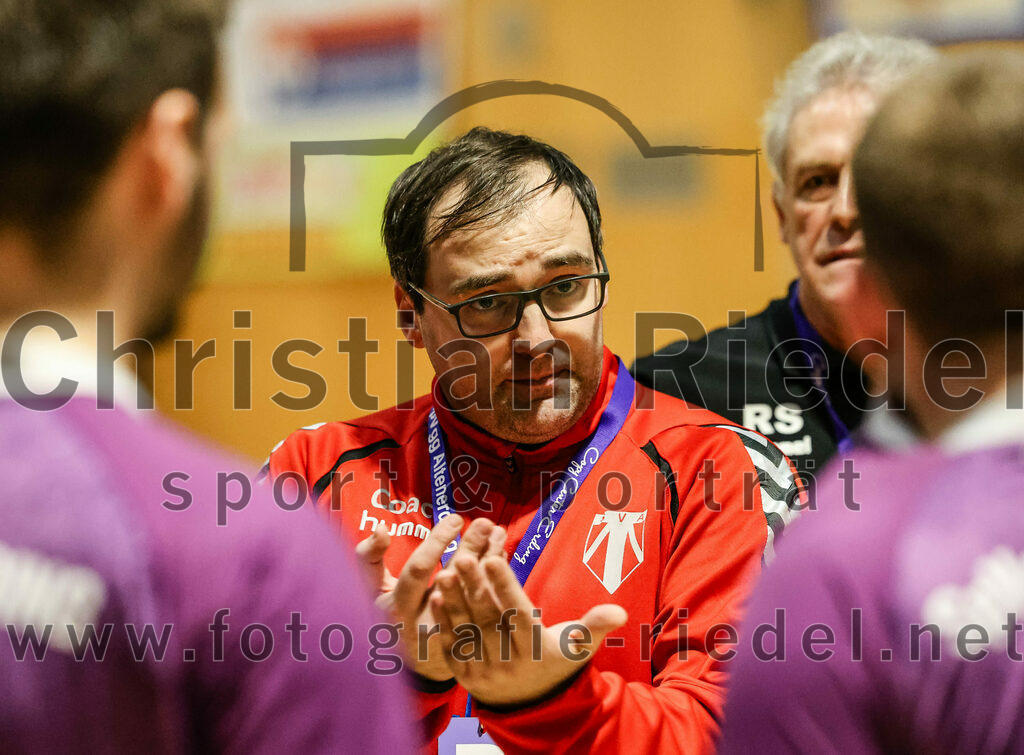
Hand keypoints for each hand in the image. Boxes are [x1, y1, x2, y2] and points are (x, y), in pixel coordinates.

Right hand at [355, 514, 506, 680]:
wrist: (404, 665)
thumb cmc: (386, 615)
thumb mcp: (369, 589)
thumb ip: (368, 557)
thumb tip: (380, 528)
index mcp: (397, 607)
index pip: (419, 569)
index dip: (437, 542)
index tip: (456, 519)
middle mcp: (422, 623)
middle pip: (452, 580)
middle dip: (469, 547)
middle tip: (484, 522)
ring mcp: (448, 635)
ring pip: (473, 594)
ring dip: (488, 561)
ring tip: (498, 533)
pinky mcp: (468, 642)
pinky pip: (485, 607)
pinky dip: (494, 580)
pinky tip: (502, 557)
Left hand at [431, 554, 626, 706]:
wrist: (531, 705)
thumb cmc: (555, 661)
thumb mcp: (577, 647)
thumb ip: (595, 626)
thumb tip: (620, 611)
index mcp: (534, 648)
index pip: (518, 613)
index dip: (505, 586)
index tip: (494, 558)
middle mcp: (507, 660)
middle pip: (488, 618)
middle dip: (474, 587)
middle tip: (462, 557)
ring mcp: (483, 669)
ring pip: (466, 629)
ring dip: (454, 600)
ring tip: (445, 571)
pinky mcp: (464, 674)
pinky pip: (452, 645)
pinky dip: (444, 622)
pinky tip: (436, 597)